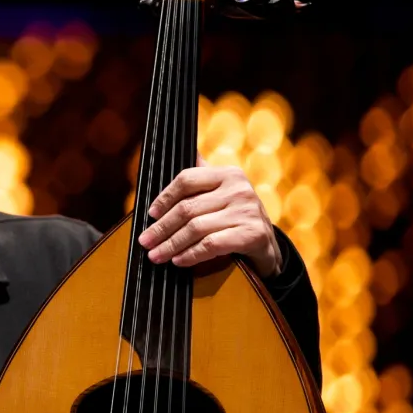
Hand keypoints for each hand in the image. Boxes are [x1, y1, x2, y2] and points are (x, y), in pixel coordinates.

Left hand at [138, 159, 282, 277]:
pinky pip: (211, 245)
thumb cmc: (237, 217)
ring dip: (171, 244)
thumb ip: (203, 177)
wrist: (267, 244)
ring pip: (195, 228)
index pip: (186, 180)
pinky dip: (191, 254)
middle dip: (161, 227)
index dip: (164, 197)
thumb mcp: (223, 192)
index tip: (150, 214)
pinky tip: (178, 260)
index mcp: (228, 174)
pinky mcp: (252, 234)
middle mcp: (239, 189)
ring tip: (156, 255)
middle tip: (145, 241)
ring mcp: (246, 212)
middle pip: (187, 208)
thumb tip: (187, 152)